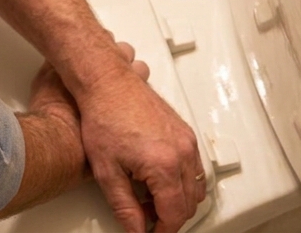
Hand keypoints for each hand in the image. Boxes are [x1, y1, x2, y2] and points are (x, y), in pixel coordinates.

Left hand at [77, 42, 204, 232]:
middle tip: (145, 219)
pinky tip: (158, 181)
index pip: (174, 214)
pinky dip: (182, 181)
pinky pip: (195, 166)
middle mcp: (182, 151)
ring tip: (150, 201)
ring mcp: (187, 139)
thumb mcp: (106, 171)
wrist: (107, 83)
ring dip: (178, 200)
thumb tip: (136, 228)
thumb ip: (125, 206)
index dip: (162, 231)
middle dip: (169, 217)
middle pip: (189, 203)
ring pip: (196, 185)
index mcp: (164, 165)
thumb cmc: (104, 116)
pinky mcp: (185, 131)